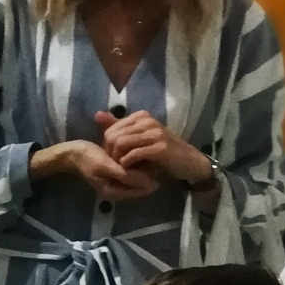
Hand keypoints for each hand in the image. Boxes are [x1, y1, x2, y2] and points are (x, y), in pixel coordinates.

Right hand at [33, 140, 157, 202]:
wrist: (73, 153)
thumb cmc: (87, 158)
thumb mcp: (105, 165)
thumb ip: (125, 174)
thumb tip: (148, 182)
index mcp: (115, 193)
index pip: (142, 189)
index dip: (149, 176)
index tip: (149, 159)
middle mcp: (119, 191)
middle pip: (143, 185)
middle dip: (148, 171)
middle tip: (148, 154)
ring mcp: (118, 183)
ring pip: (140, 178)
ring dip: (143, 166)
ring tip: (143, 152)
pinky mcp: (118, 175)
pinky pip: (134, 172)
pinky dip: (136, 163)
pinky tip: (136, 152)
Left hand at [94, 110, 211, 186]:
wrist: (188, 162)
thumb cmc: (161, 151)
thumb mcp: (138, 138)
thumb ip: (118, 127)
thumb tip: (97, 114)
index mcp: (141, 116)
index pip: (110, 129)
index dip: (107, 146)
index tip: (114, 158)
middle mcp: (147, 121)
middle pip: (113, 136)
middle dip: (110, 154)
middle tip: (116, 165)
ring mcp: (155, 133)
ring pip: (120, 143)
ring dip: (117, 160)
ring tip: (123, 168)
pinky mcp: (160, 148)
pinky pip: (133, 154)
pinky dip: (128, 164)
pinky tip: (131, 170)